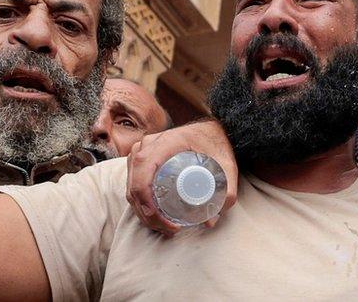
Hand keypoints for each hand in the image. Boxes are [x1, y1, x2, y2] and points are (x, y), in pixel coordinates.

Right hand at [126, 120, 237, 234]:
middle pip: (134, 182)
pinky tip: (154, 217)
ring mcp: (141, 150)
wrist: (209, 129)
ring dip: (141, 210)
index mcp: (168, 141)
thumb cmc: (216, 143)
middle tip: (169, 229)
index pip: (144, 168)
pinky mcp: (140, 158)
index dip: (146, 198)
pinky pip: (132, 182)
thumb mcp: (226, 164)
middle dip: (146, 213)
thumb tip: (210, 221)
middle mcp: (149, 143)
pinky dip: (139, 202)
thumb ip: (227, 190)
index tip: (163, 220)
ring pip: (130, 185)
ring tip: (164, 227)